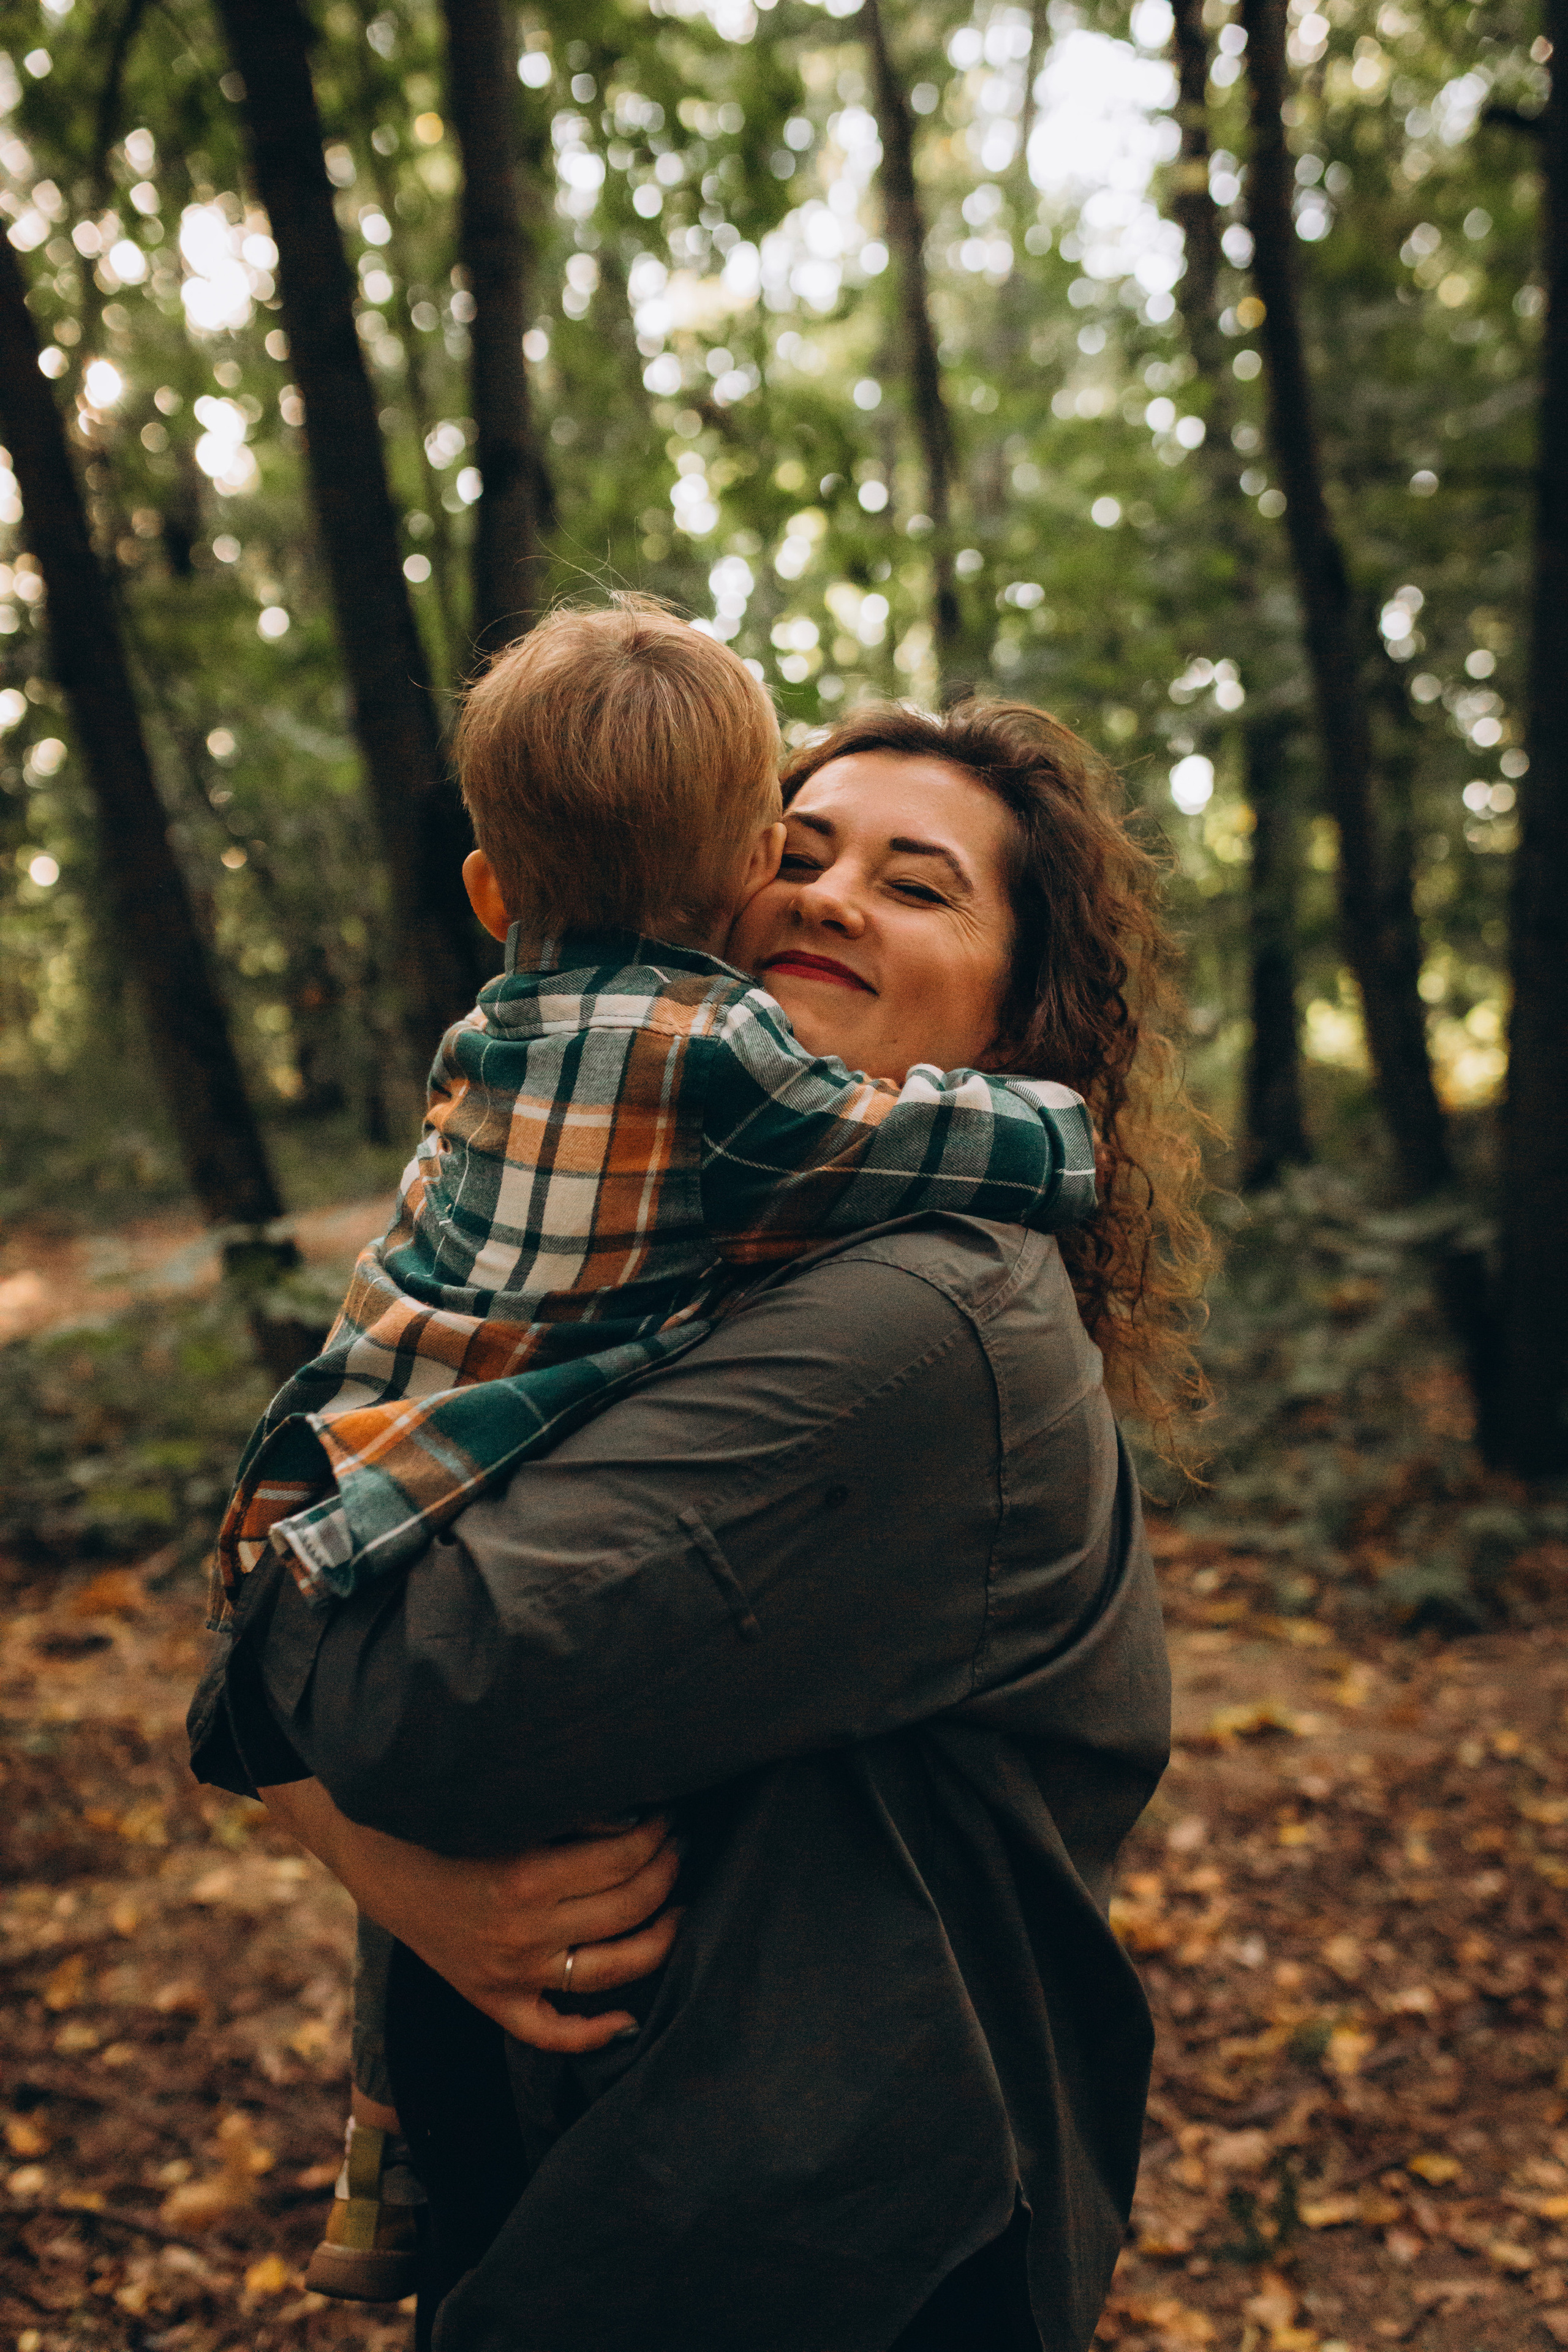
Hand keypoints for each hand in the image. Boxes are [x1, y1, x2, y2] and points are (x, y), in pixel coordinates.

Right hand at [259, 1780, 681, 2052]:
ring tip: (677, 1904)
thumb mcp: (507, 1806)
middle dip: (666, 1870)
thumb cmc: (444, 1814)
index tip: (668, 1814)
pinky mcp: (491, 1999)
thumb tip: (638, 1819)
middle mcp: (521, 1932)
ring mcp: (508, 1973)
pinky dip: (594, 2033)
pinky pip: (550, 2032)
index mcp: (525, 1876)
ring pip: (610, 1970)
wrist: (373, 1850)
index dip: (658, 1834)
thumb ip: (573, 1814)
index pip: (625, 1858)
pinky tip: (629, 2018)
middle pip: (627, 1907)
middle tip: (678, 1845)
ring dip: (659, 1936)